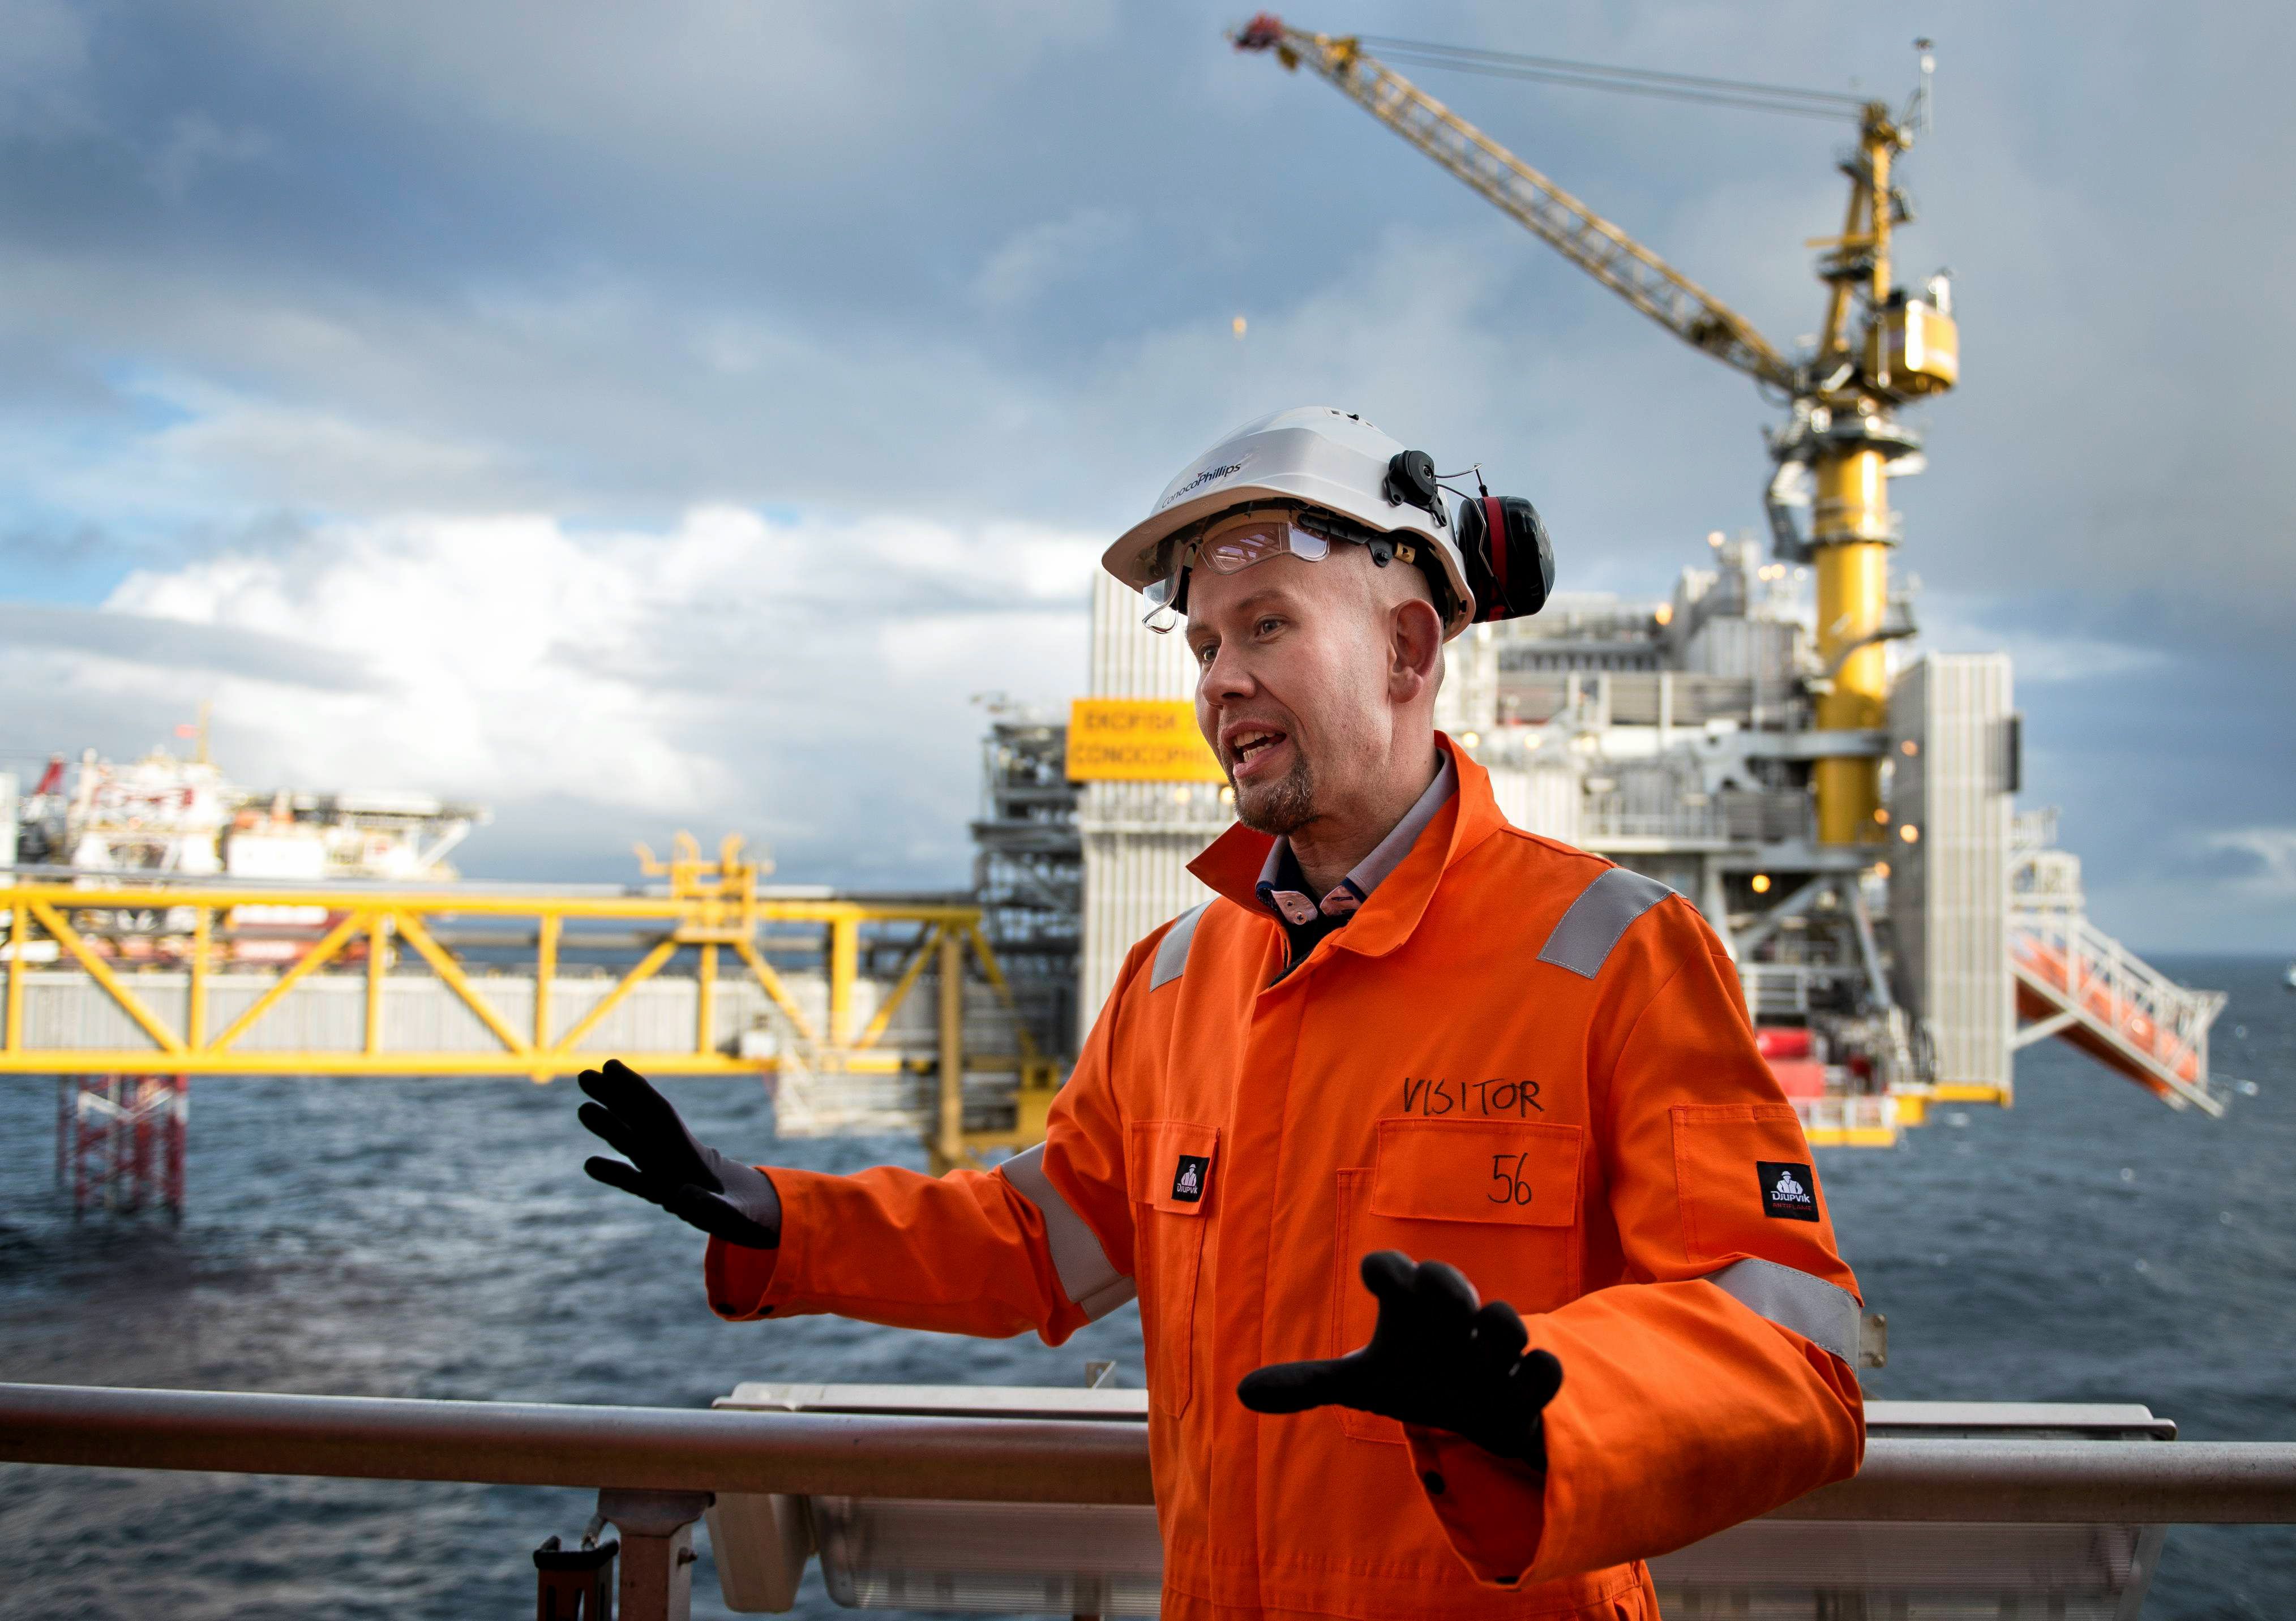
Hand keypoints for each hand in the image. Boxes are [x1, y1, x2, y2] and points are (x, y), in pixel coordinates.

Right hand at [578, 1059, 781, 1248]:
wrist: (766, 1219)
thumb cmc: (755, 1216)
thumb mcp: (738, 1216)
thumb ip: (713, 1208)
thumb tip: (682, 1198)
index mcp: (693, 1157)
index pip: (659, 1116)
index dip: (635, 1091)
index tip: (612, 1067)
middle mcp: (677, 1159)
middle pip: (641, 1123)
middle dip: (615, 1099)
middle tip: (583, 1075)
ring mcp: (669, 1174)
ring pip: (633, 1145)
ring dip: (610, 1127)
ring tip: (583, 1107)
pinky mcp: (666, 1194)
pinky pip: (634, 1180)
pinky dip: (613, 1171)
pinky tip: (590, 1162)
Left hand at [1236, 1250, 1561, 1466]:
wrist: (1477, 1409)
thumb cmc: (1414, 1381)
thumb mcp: (1361, 1385)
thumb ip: (1306, 1383)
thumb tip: (1242, 1393)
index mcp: (1409, 1309)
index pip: (1392, 1271)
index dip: (1387, 1271)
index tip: (1378, 1282)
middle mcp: (1451, 1318)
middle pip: (1448, 1280)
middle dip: (1447, 1286)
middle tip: (1446, 1308)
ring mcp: (1493, 1346)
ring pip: (1505, 1320)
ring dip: (1495, 1338)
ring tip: (1478, 1364)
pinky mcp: (1530, 1380)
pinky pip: (1547, 1370)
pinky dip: (1534, 1381)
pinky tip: (1515, 1395)